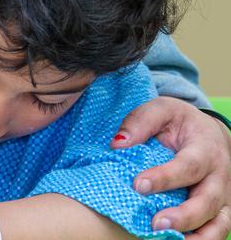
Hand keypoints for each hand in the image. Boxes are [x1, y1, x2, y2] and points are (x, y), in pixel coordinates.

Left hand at [111, 97, 230, 238]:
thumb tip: (118, 144)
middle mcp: (220, 176)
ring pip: (218, 223)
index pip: (189, 166)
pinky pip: (216, 231)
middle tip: (156, 223)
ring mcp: (222, 196)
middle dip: (184, 216)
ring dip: (196, 237)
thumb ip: (140, 122)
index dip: (166, 177)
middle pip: (207, 201)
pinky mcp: (220, 211)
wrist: (208, 133)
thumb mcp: (161, 110)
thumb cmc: (179, 122)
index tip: (138, 185)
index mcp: (206, 148)